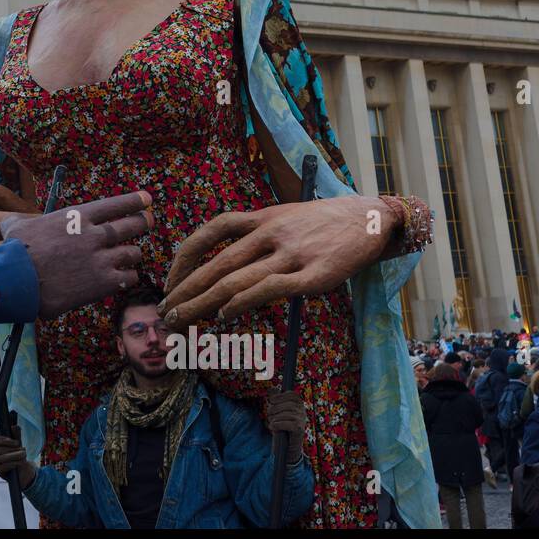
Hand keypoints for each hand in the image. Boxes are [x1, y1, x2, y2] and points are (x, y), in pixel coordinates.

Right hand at [0, 191, 152, 320]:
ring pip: (134, 253)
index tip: (147, 200)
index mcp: (78, 217)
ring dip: (132, 255)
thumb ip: (24, 219)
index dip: (134, 201)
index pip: (116, 204)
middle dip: (143, 222)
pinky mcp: (105, 282)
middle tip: (148, 221)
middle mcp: (95, 235)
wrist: (17, 281)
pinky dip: (128, 277)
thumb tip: (14, 220)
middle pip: (132, 225)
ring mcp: (102, 258)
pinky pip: (130, 277)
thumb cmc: (15, 252)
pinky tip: (121, 278)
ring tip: (128, 257)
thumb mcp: (17, 225)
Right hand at [0, 427, 35, 489]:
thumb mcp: (18, 445)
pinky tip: (19, 463)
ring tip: (23, 456)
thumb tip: (15, 426)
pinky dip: (12, 464)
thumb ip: (16, 435)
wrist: (20, 471)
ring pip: (1, 458)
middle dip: (14, 450)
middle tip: (24, 450)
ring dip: (14, 456)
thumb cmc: (17, 455)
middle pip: (1, 449)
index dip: (7, 441)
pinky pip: (3, 466)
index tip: (18, 442)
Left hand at [160, 197, 395, 326]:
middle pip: (216, 263)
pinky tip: (223, 317)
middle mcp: (272, 232)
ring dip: (202, 303)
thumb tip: (222, 267)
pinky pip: (269, 290)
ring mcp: (292, 253)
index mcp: (262, 217)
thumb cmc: (324, 223)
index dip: (184, 256)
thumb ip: (255, 235)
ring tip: (181, 322)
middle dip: (185, 290)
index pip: (211, 231)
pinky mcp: (313, 276)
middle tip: (165, 313)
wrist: (373, 219)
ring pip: (235, 280)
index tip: (169, 281)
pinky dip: (241, 303)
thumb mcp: (285, 216)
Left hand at [265, 390, 305, 463]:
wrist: (286, 447)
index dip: (280, 396)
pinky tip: (273, 428)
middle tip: (269, 415)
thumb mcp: (277, 412)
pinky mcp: (299, 430)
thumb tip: (271, 389)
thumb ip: (275, 400)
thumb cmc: (281, 427)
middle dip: (274, 409)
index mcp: (298, 405)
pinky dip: (277, 425)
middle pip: (288, 404)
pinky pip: (288, 424)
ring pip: (287, 414)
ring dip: (275, 418)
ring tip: (271, 423)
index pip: (293, 395)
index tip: (271, 401)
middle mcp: (302, 412)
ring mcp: (302, 421)